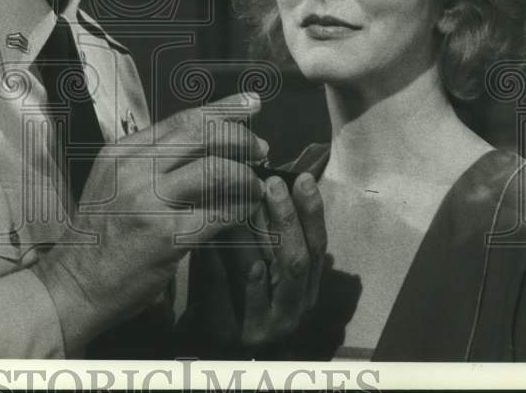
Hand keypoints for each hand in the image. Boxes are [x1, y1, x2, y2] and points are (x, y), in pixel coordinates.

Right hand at [32, 93, 266, 354]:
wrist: (75, 284)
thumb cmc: (100, 236)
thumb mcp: (114, 183)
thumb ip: (150, 161)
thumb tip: (203, 145)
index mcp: (122, 151)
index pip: (182, 119)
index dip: (223, 108)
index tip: (252, 103)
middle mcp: (134, 168)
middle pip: (202, 135)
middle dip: (241, 138)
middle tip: (261, 148)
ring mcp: (148, 200)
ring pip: (215, 169)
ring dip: (245, 176)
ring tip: (256, 185)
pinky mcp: (165, 235)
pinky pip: (219, 213)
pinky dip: (241, 209)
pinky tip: (247, 212)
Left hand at [189, 171, 326, 353]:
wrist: (213, 347)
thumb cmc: (242, 296)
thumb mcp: (267, 267)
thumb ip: (275, 236)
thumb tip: (275, 182)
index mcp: (305, 291)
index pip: (318, 247)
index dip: (312, 212)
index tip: (301, 178)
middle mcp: (291, 310)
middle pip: (297, 261)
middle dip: (286, 219)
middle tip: (272, 183)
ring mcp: (262, 325)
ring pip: (260, 273)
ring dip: (250, 235)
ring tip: (238, 202)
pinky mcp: (229, 333)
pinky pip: (222, 291)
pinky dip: (215, 262)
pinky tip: (206, 240)